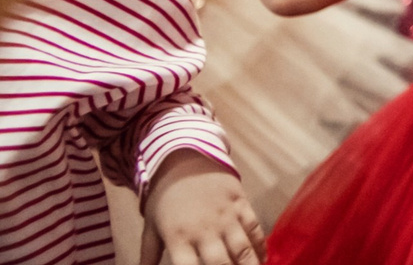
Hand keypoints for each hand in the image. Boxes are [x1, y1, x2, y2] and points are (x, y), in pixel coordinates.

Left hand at [141, 150, 262, 263]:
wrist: (186, 158)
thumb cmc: (165, 199)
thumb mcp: (151, 228)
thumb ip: (148, 256)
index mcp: (178, 238)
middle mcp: (204, 230)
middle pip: (221, 263)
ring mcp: (226, 216)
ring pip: (243, 249)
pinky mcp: (242, 204)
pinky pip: (255, 229)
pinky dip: (261, 246)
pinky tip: (264, 260)